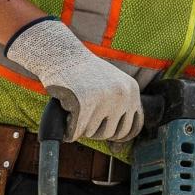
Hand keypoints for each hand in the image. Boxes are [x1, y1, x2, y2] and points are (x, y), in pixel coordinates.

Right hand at [6, 18, 142, 142]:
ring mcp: (105, 100)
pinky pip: (76, 132)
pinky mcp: (84, 105)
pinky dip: (69, 131)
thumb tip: (122, 139)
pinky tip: (66, 119)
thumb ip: (120, 104)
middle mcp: (123, 95)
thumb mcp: (112, 83)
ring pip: (92, 133)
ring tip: (74, 108)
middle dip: (96, 131)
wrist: (61, 54)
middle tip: (84, 119)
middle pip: (111, 133)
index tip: (108, 137)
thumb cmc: (83, 71)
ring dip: (80, 127)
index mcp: (132, 90)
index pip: (132, 127)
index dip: (118, 135)